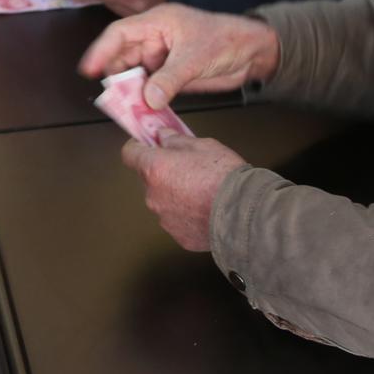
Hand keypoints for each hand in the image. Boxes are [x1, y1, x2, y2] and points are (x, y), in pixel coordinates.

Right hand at [79, 5, 280, 109]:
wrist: (252, 52)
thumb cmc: (226, 39)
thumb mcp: (196, 57)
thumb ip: (170, 79)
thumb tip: (148, 99)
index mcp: (156, 22)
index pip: (120, 34)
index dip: (101, 50)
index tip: (89, 68)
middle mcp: (154, 39)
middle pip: (122, 57)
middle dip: (114, 77)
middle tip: (111, 98)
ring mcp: (161, 59)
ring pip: (133, 75)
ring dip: (129, 92)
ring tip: (125, 109)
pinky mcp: (169, 76)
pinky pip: (148, 89)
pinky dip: (143, 101)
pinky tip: (141, 112)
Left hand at [121, 135, 248, 251]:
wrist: (244, 212)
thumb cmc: (224, 177)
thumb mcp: (203, 145)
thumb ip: (176, 140)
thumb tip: (163, 136)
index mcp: (155, 169)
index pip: (130, 154)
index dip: (138, 147)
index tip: (146, 144)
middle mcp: (154, 196)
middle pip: (148, 179)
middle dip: (162, 173)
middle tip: (186, 168)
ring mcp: (165, 219)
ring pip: (163, 201)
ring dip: (175, 195)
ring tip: (201, 192)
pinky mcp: (179, 236)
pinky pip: (177, 221)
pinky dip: (187, 215)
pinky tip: (206, 210)